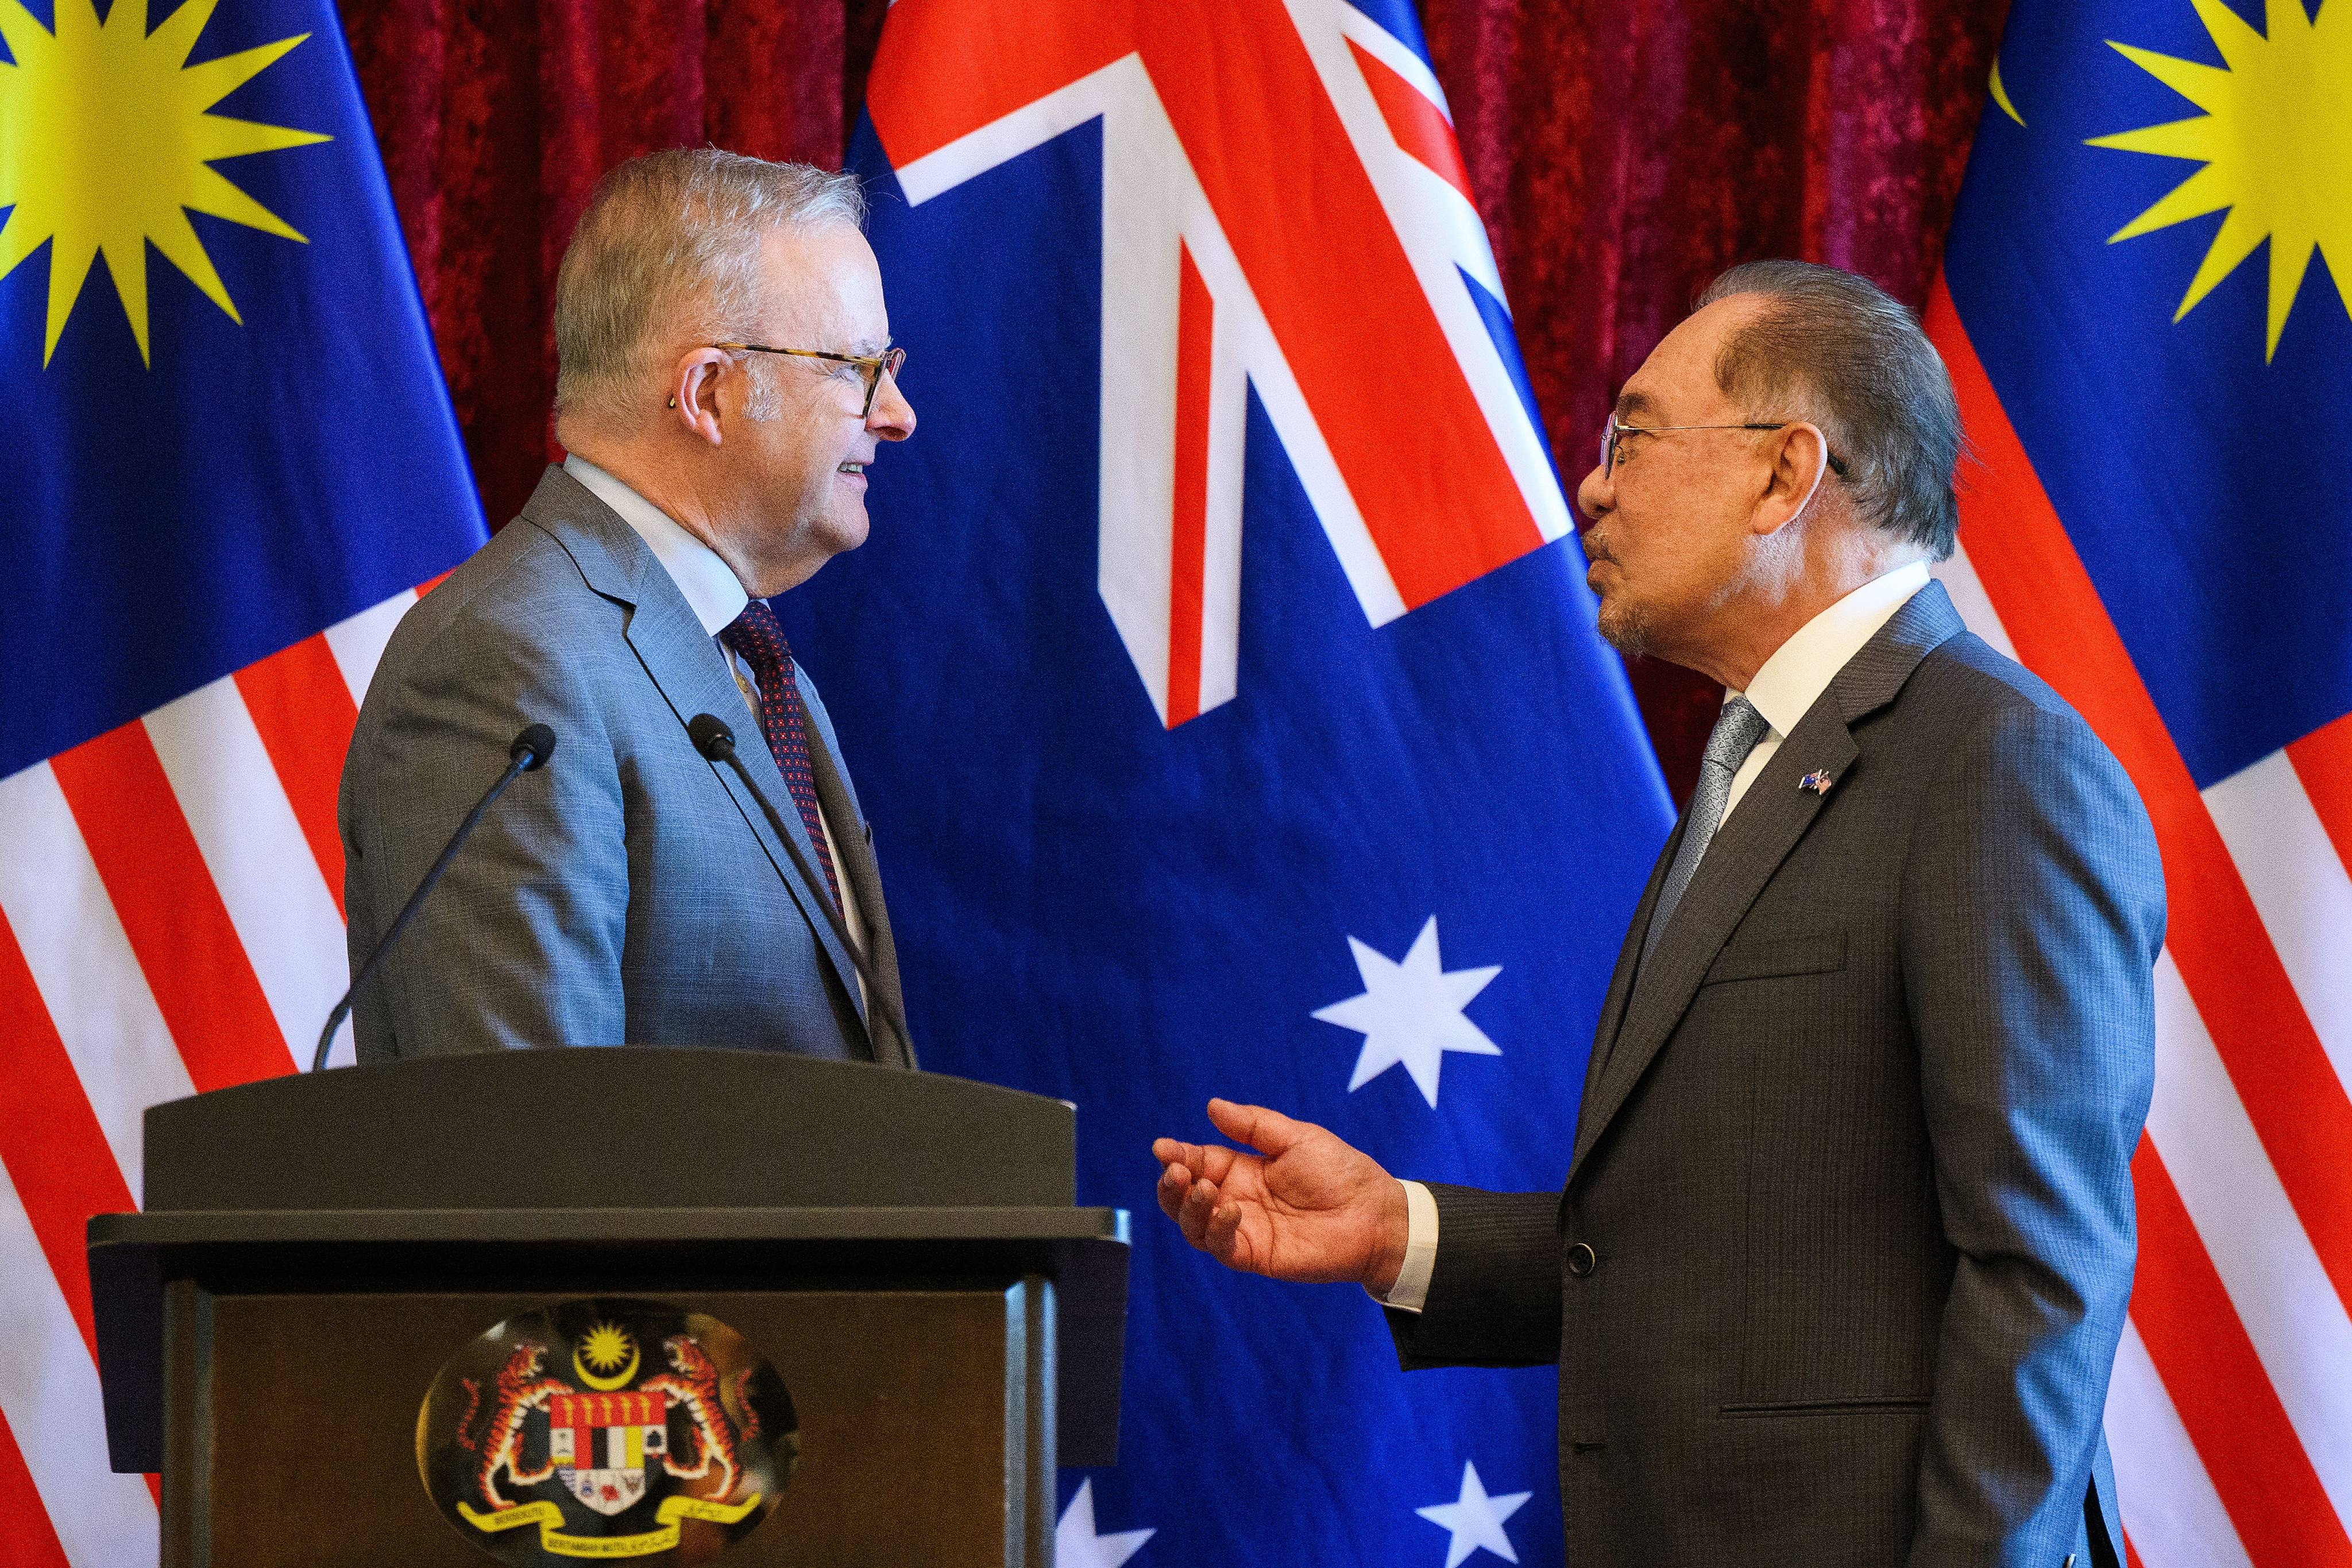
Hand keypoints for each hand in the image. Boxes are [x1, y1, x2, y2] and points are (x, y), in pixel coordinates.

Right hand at [1153, 1099, 1408, 1293]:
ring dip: (1188, 1207)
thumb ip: (1254, 1126)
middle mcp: (1237, 1200)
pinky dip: (1216, 1229)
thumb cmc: (1341, 1172)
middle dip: (1171, 1184)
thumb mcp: (1296, 1137)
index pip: (1198, 1162)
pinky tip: (1229, 1209)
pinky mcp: (1256, 1255)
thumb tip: (1212, 1106)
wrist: (1374, 1213)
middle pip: (1185, 1197)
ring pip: (1194, 1225)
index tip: (1161, 1147)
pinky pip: (1221, 1247)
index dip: (1177, 1155)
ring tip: (1201, 1188)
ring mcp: (1244, 1229)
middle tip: (1176, 1170)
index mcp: (1243, 1170)